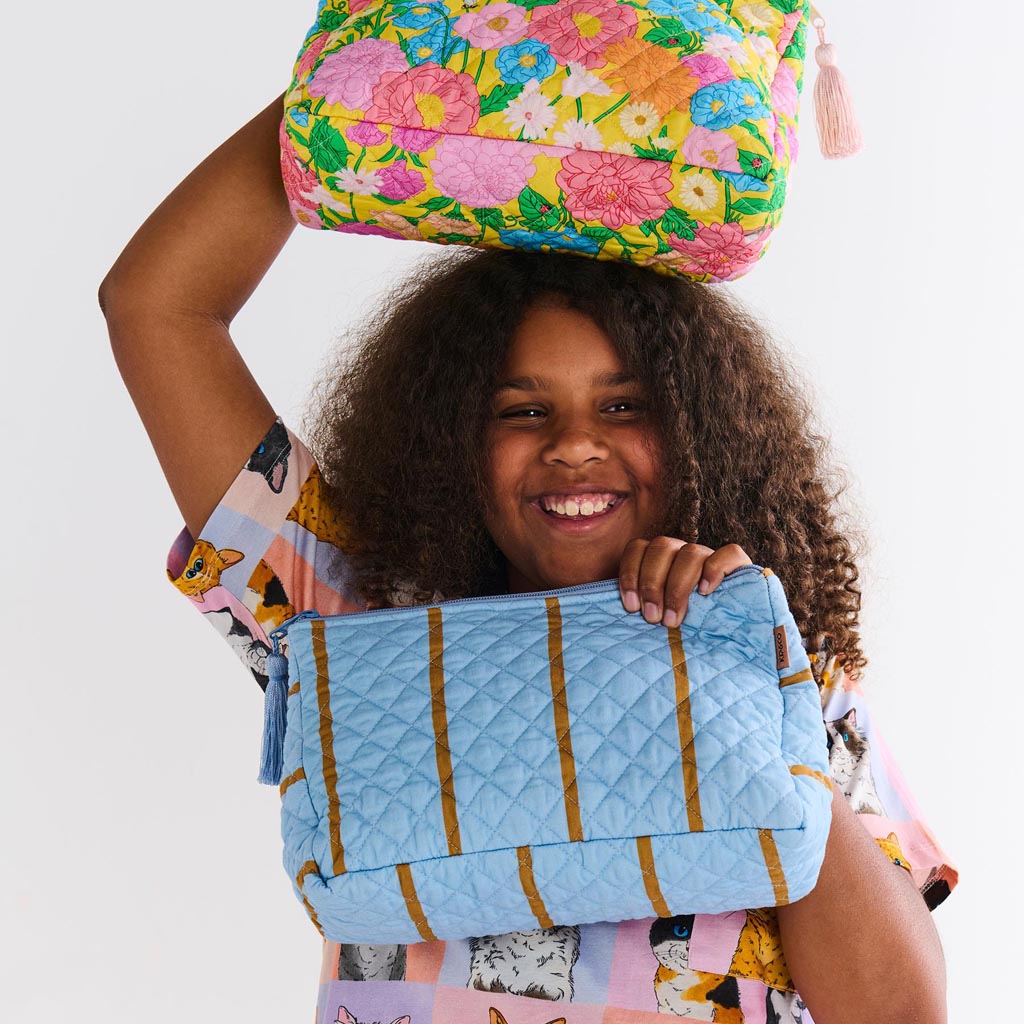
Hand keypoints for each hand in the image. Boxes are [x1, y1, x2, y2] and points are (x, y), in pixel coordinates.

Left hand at [618, 538, 752, 627]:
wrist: (733, 638)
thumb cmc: (685, 629)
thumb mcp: (656, 617)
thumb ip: (639, 609)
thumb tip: (608, 621)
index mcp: (660, 560)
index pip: (637, 548)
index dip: (630, 574)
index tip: (631, 607)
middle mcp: (683, 553)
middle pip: (661, 547)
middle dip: (652, 584)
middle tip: (652, 618)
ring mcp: (711, 557)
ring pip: (690, 552)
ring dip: (677, 586)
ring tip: (673, 619)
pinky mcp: (740, 566)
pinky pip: (729, 553)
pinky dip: (715, 570)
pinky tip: (705, 592)